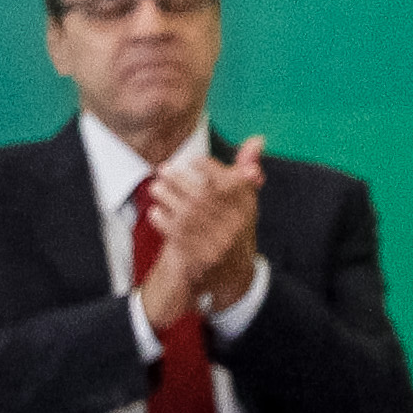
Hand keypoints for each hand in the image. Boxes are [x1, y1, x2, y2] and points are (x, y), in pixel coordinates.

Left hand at [143, 135, 264, 329]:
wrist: (231, 273)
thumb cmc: (234, 227)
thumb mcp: (244, 201)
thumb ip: (246, 170)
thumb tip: (256, 140)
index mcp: (247, 207)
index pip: (230, 182)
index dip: (210, 168)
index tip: (193, 160)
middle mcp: (234, 224)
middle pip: (204, 195)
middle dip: (180, 179)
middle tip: (163, 169)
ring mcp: (216, 241)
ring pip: (187, 213)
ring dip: (167, 196)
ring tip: (156, 187)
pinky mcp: (198, 256)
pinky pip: (176, 234)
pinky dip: (163, 219)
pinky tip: (156, 211)